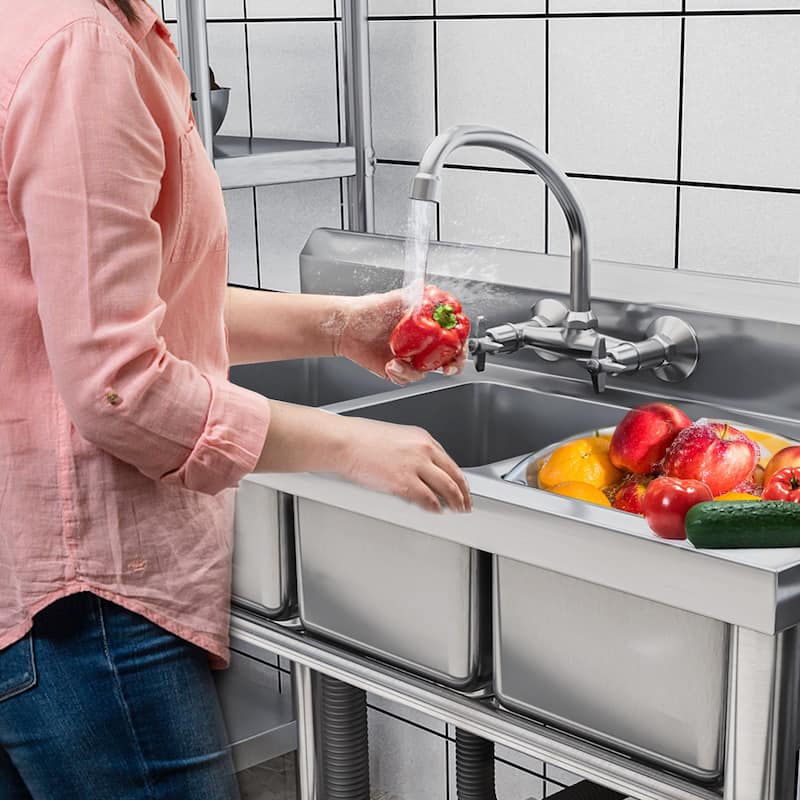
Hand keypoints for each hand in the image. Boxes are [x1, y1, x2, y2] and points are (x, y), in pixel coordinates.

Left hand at [335, 290, 466, 385]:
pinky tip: (389, 365)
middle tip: (446, 367)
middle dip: (451, 365)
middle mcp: (422, 343)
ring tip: (396, 361)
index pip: (453, 336)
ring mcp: (411, 357)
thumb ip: (414, 294)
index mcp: (427, 325)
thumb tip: (424, 286)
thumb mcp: (395, 299)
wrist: (346, 327)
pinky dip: (400, 374)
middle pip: (448, 358)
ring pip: (426, 372)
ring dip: (414, 369)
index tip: (459, 349)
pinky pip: (408, 378)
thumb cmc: (369, 310)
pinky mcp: (398, 369)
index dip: (460, 344)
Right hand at [337, 416, 471, 512]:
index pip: (449, 461)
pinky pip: (428, 499)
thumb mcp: (396, 438)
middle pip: (454, 476)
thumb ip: (412, 452)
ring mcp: (415, 467)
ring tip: (457, 510)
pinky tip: (436, 510)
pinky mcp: (404, 483)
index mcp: (422, 438)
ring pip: (447, 489)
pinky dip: (435, 507)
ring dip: (455, 502)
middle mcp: (423, 451)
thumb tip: (420, 470)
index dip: (458, 478)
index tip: (461, 487)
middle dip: (463, 493)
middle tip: (466, 503)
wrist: (345, 442)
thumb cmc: (361, 439)